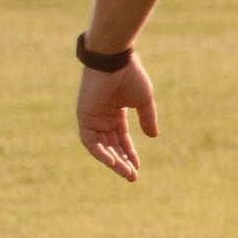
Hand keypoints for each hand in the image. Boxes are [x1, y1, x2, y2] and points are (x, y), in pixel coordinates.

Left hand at [77, 54, 155, 182]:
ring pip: (101, 147)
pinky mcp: (84, 117)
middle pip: (111, 146)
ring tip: (126, 172)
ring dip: (113, 161)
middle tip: (132, 176)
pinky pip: (90, 140)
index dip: (130, 154)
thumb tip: (153, 137)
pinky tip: (112, 161)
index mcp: (115, 113)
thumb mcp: (143, 100)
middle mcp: (102, 118)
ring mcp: (92, 118)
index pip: (121, 139)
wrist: (114, 61)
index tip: (138, 168)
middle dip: (122, 162)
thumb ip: (147, 118)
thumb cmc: (130, 75)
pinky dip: (100, 152)